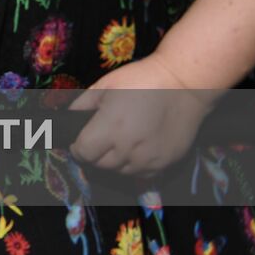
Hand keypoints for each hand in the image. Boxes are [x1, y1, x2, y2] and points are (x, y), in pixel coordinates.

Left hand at [68, 53, 216, 175]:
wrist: (185, 85)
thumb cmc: (141, 79)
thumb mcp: (105, 85)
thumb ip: (81, 105)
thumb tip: (69, 119)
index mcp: (110, 128)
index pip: (83, 153)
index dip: (77, 147)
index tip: (81, 139)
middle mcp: (128, 149)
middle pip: (100, 165)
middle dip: (94, 154)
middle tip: (100, 138)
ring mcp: (149, 159)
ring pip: (120, 172)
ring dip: (114, 161)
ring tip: (120, 142)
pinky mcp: (166, 163)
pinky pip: (142, 175)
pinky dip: (134, 166)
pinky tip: (137, 149)